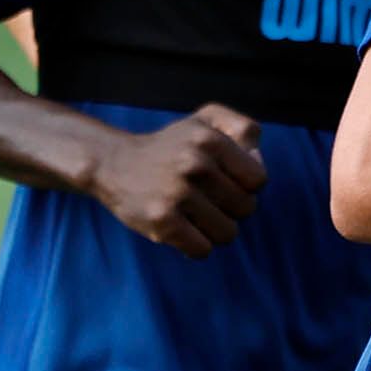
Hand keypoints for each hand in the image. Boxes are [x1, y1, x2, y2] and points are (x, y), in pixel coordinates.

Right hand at [86, 104, 263, 256]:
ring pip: (228, 233)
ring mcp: (176, 193)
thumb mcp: (207, 120)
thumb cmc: (172, 145)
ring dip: (215, 230)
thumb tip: (258, 159)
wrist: (112, 163)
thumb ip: (244, 130)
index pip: (258, 181)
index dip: (247, 186)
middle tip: (207, 199)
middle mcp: (195, 164)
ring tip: (196, 215)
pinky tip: (183, 230)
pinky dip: (196, 246)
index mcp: (210, 139)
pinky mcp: (160, 221)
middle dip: (231, 209)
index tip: (227, 182)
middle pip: (246, 209)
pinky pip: (202, 250)